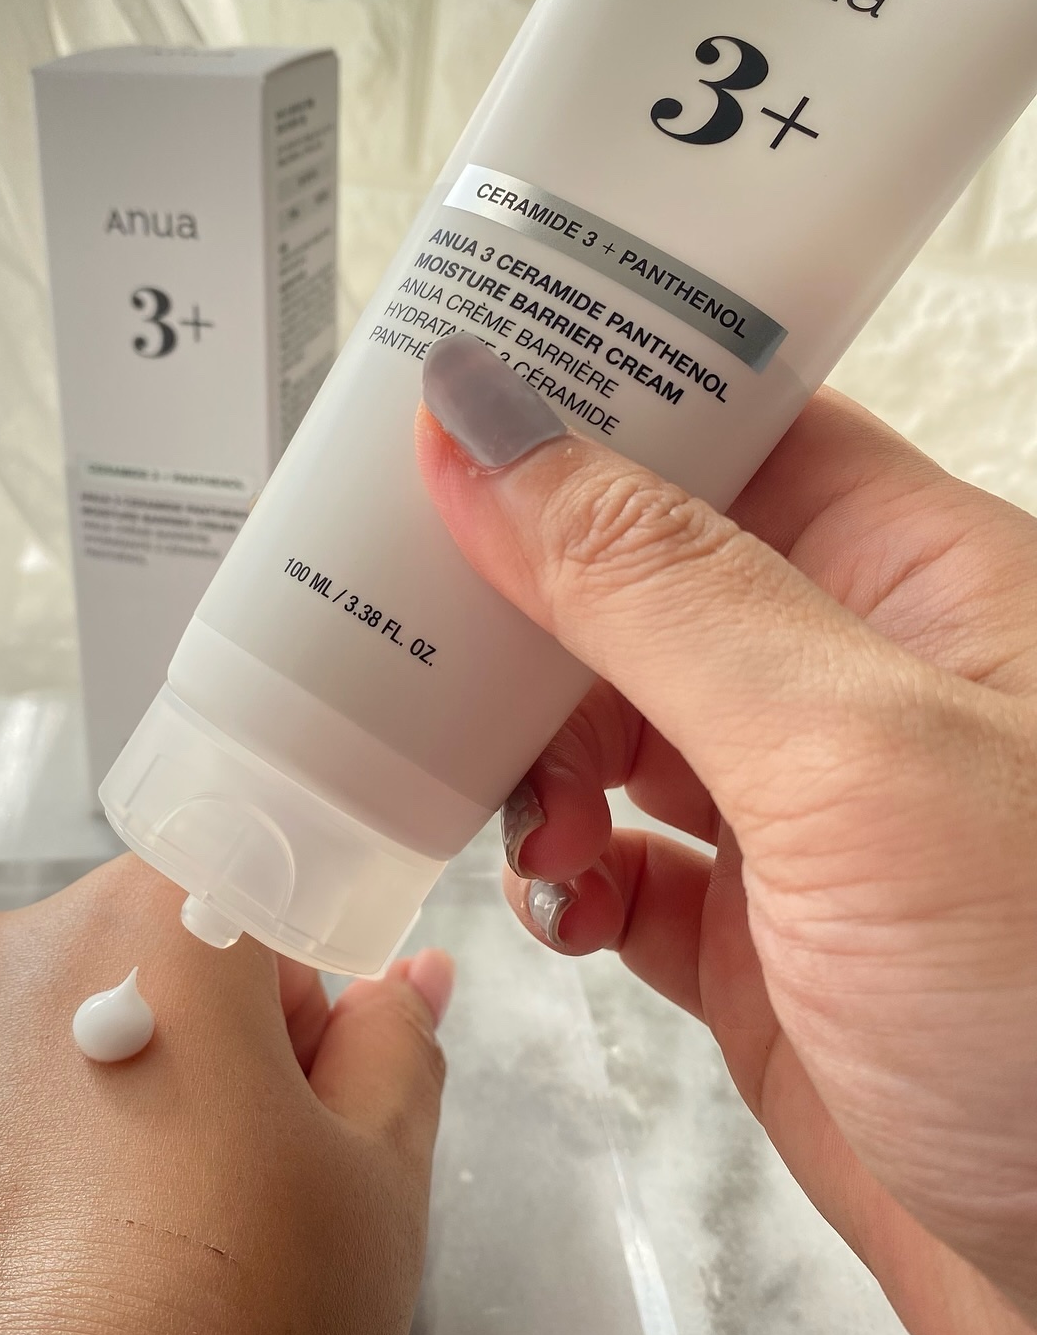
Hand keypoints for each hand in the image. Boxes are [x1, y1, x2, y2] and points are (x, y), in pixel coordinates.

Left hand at [0, 855, 452, 1334]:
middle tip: (229, 1205)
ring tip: (122, 1269)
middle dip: (193, 1056)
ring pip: (32, 1050)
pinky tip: (28, 1297)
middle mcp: (4, 963)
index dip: (295, 1013)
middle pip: (136, 966)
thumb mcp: (376, 1197)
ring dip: (84, 1119)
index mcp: (152, 931)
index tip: (298, 1101)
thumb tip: (408, 984)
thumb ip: (400, 1051)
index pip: (257, 909)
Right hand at [417, 336, 1036, 1334]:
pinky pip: (611, 861)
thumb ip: (650, 584)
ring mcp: (801, 818)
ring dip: (527, 755)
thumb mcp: (846, 756)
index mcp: (919, 582)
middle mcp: (856, 685)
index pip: (729, 424)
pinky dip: (559, 874)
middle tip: (414, 620)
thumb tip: (488, 424)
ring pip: (606, 717)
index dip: (588, 398)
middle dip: (520, 598)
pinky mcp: (754, 940)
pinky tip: (560, 901)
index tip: (445, 394)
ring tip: (528, 818)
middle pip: (638, 572)